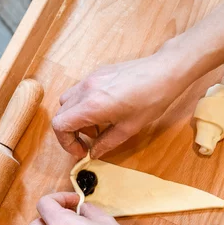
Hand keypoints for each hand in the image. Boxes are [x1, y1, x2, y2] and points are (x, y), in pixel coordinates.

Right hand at [51, 44, 193, 157]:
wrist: (164, 72)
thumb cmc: (151, 99)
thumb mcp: (129, 129)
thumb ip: (106, 143)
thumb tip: (94, 153)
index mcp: (92, 106)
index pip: (60, 125)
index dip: (66, 142)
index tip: (80, 150)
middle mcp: (85, 90)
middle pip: (60, 114)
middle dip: (70, 132)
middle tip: (88, 142)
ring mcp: (89, 79)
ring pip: (67, 102)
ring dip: (76, 118)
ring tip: (97, 125)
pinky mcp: (96, 73)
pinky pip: (79, 92)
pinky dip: (83, 105)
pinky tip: (103, 111)